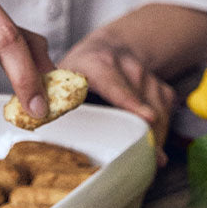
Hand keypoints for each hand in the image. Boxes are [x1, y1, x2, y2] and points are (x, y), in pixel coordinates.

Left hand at [62, 34, 176, 165]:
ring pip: (160, 110)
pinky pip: (167, 112)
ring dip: (157, 136)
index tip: (147, 118)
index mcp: (97, 64)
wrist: (107, 48)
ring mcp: (146, 75)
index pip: (116, 84)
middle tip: (150, 159)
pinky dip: (162, 131)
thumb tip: (39, 120)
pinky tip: (153, 145)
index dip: (132, 101)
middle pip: (144, 103)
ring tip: (151, 158)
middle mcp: (126, 66)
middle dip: (149, 132)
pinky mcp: (160, 85)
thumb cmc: (80, 70)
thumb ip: (53, 97)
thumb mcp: (61, 77)